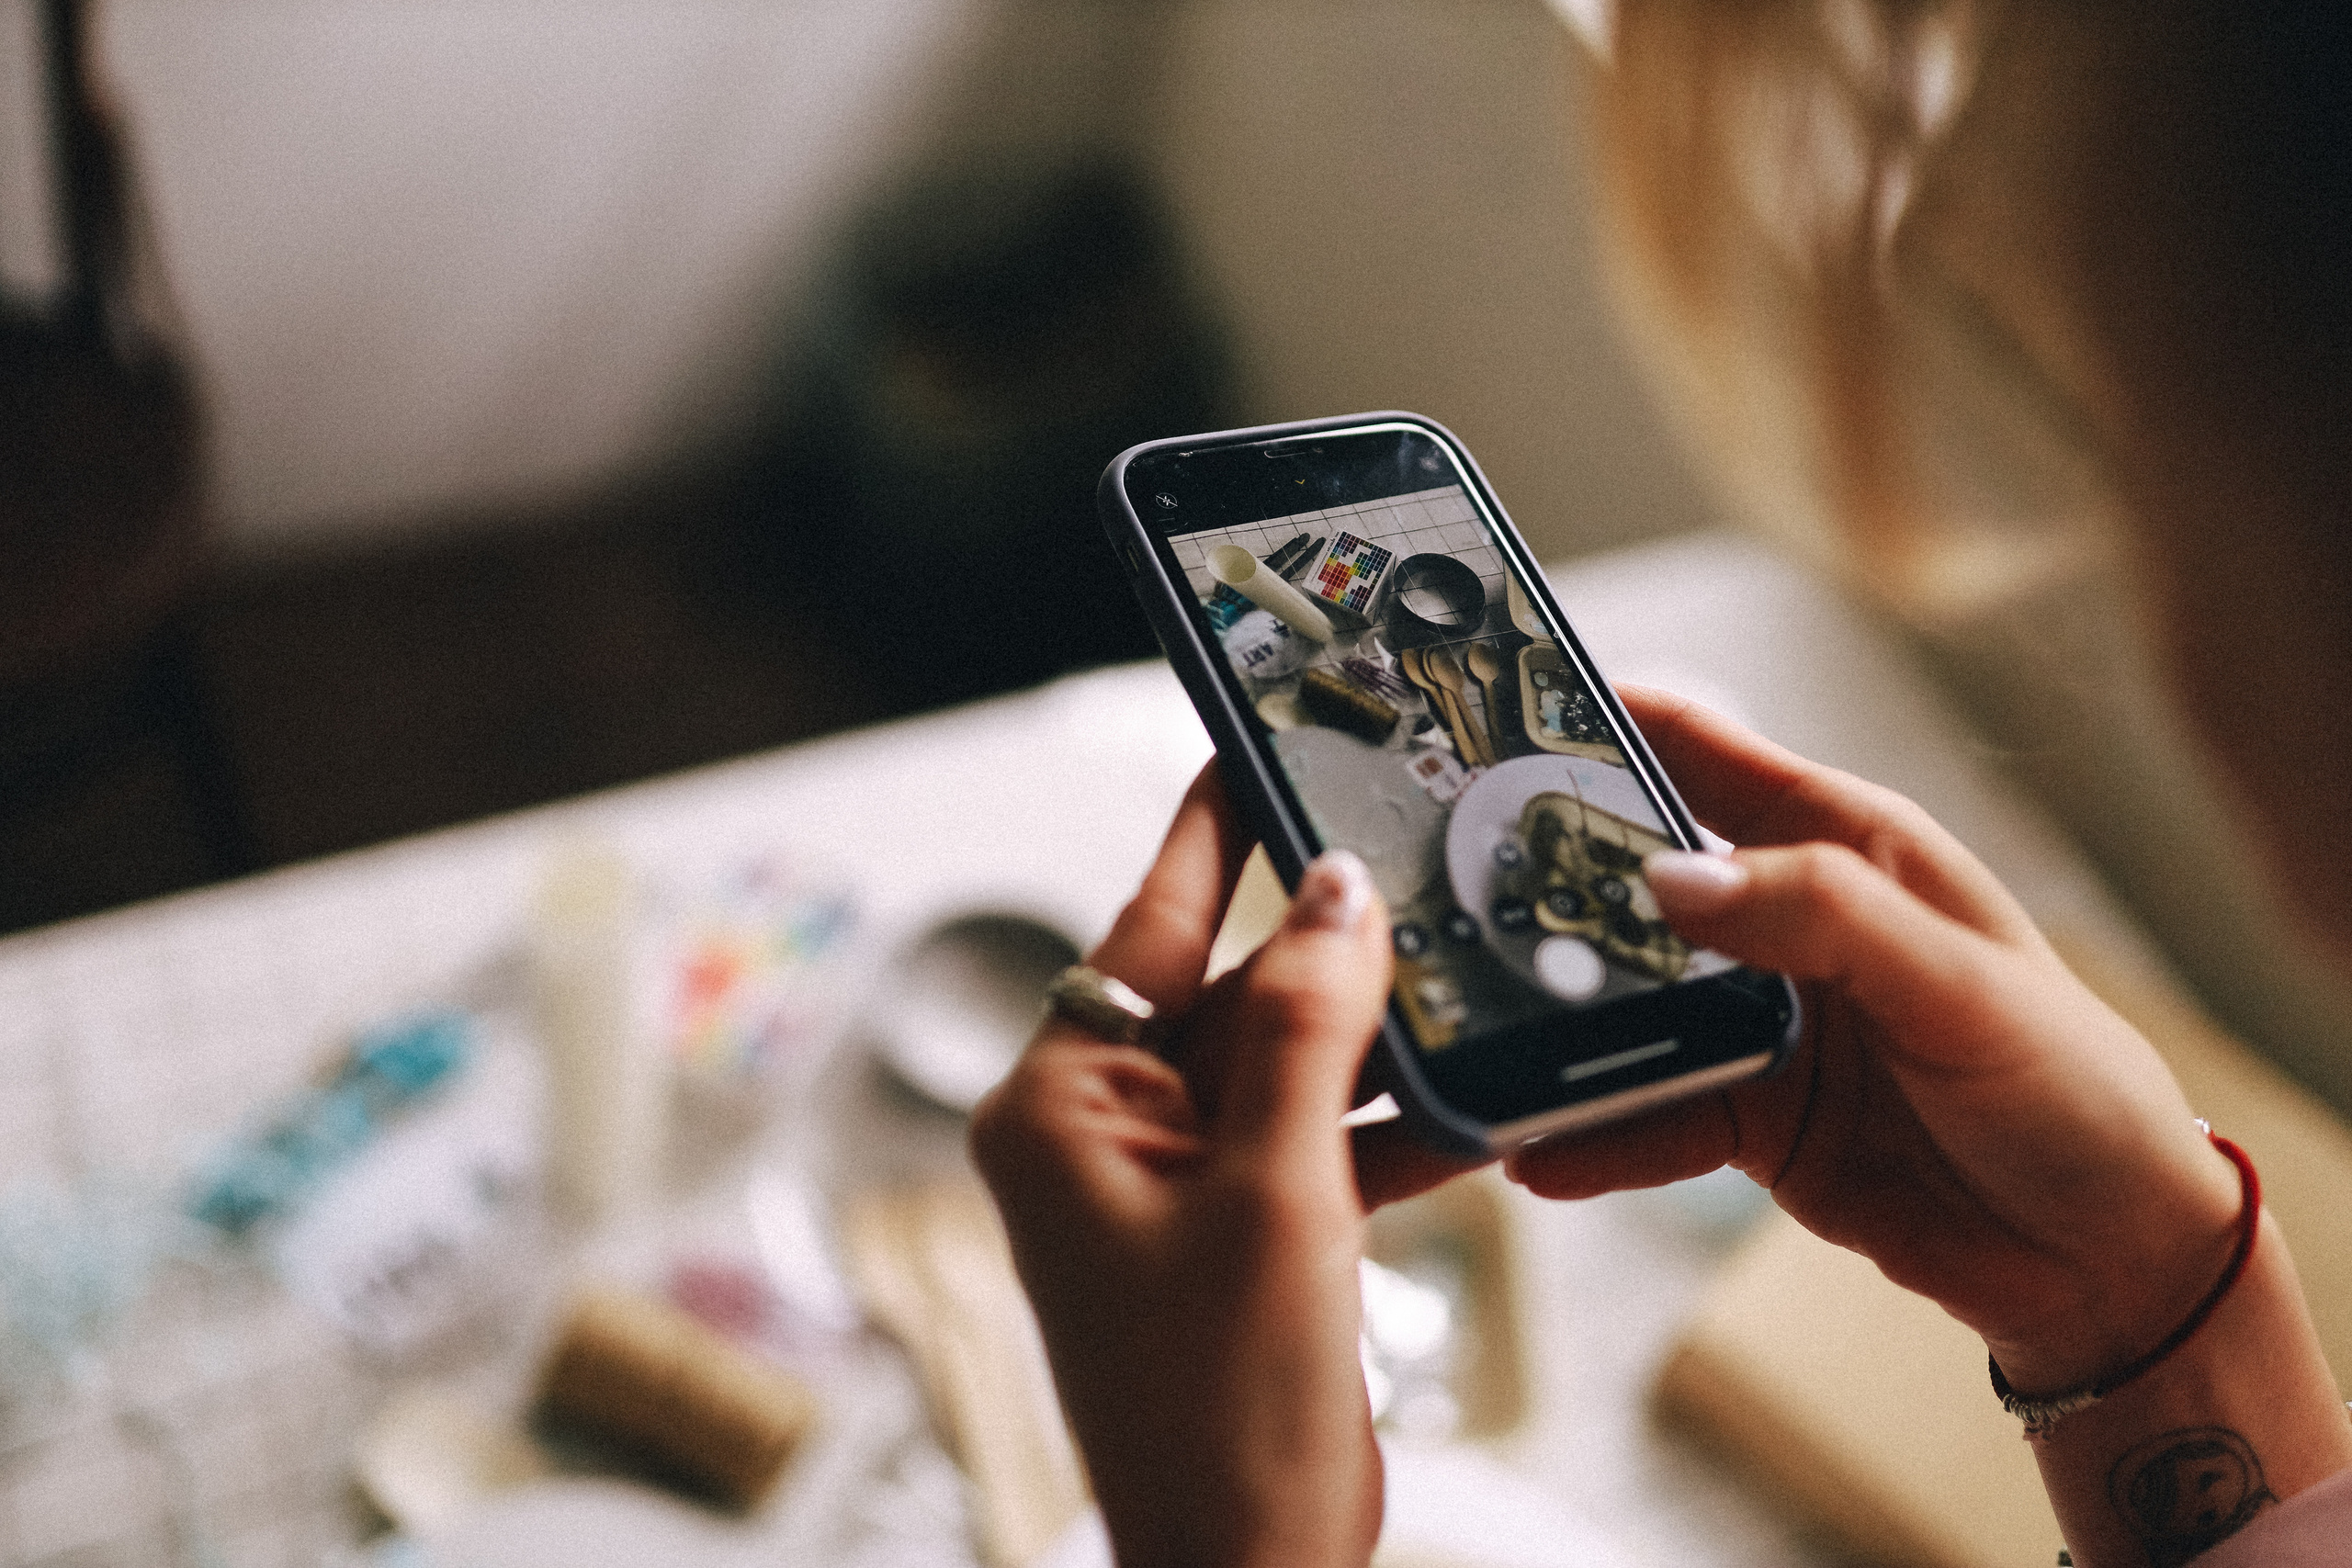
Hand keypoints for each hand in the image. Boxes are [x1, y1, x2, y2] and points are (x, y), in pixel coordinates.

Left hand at [970, 766, 1403, 1567]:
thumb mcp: (1276, 1192)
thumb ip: (1306, 1031)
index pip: (1142, 933)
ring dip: (1374, 1042)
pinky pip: (1315, 1141)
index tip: (1247, 745)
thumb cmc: (1222, 1410)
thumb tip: (1336, 892)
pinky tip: (1472, 1097)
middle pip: (1227, 997)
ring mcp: (1174, 1188)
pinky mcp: (1239, 1235)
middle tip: (1417, 866)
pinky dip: (1388, 1126)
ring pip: (1286, 1066)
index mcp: (1060, 1111)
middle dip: (1327, 952)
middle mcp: (1103, 1136)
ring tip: (1467, 970)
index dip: (1207, 837)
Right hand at [1509, 687, 2244, 1392]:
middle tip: (1443, 896)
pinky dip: (1587, 1133)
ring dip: (1550, 1026)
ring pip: (1619, 1006)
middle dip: (1538, 887)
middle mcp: (1781, 922)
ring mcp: (1755, 1021)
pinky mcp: (1744, 1116)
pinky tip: (1533, 1148)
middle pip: (1627, 881)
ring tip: (1474, 1043)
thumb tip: (1669, 876)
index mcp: (1839, 844)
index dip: (1596, 718)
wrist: (2106, 1259)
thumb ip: (1818, 917)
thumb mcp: (1955, 981)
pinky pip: (1641, 1116)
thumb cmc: (2071, 1085)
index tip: (1489, 710)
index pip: (1694, 748)